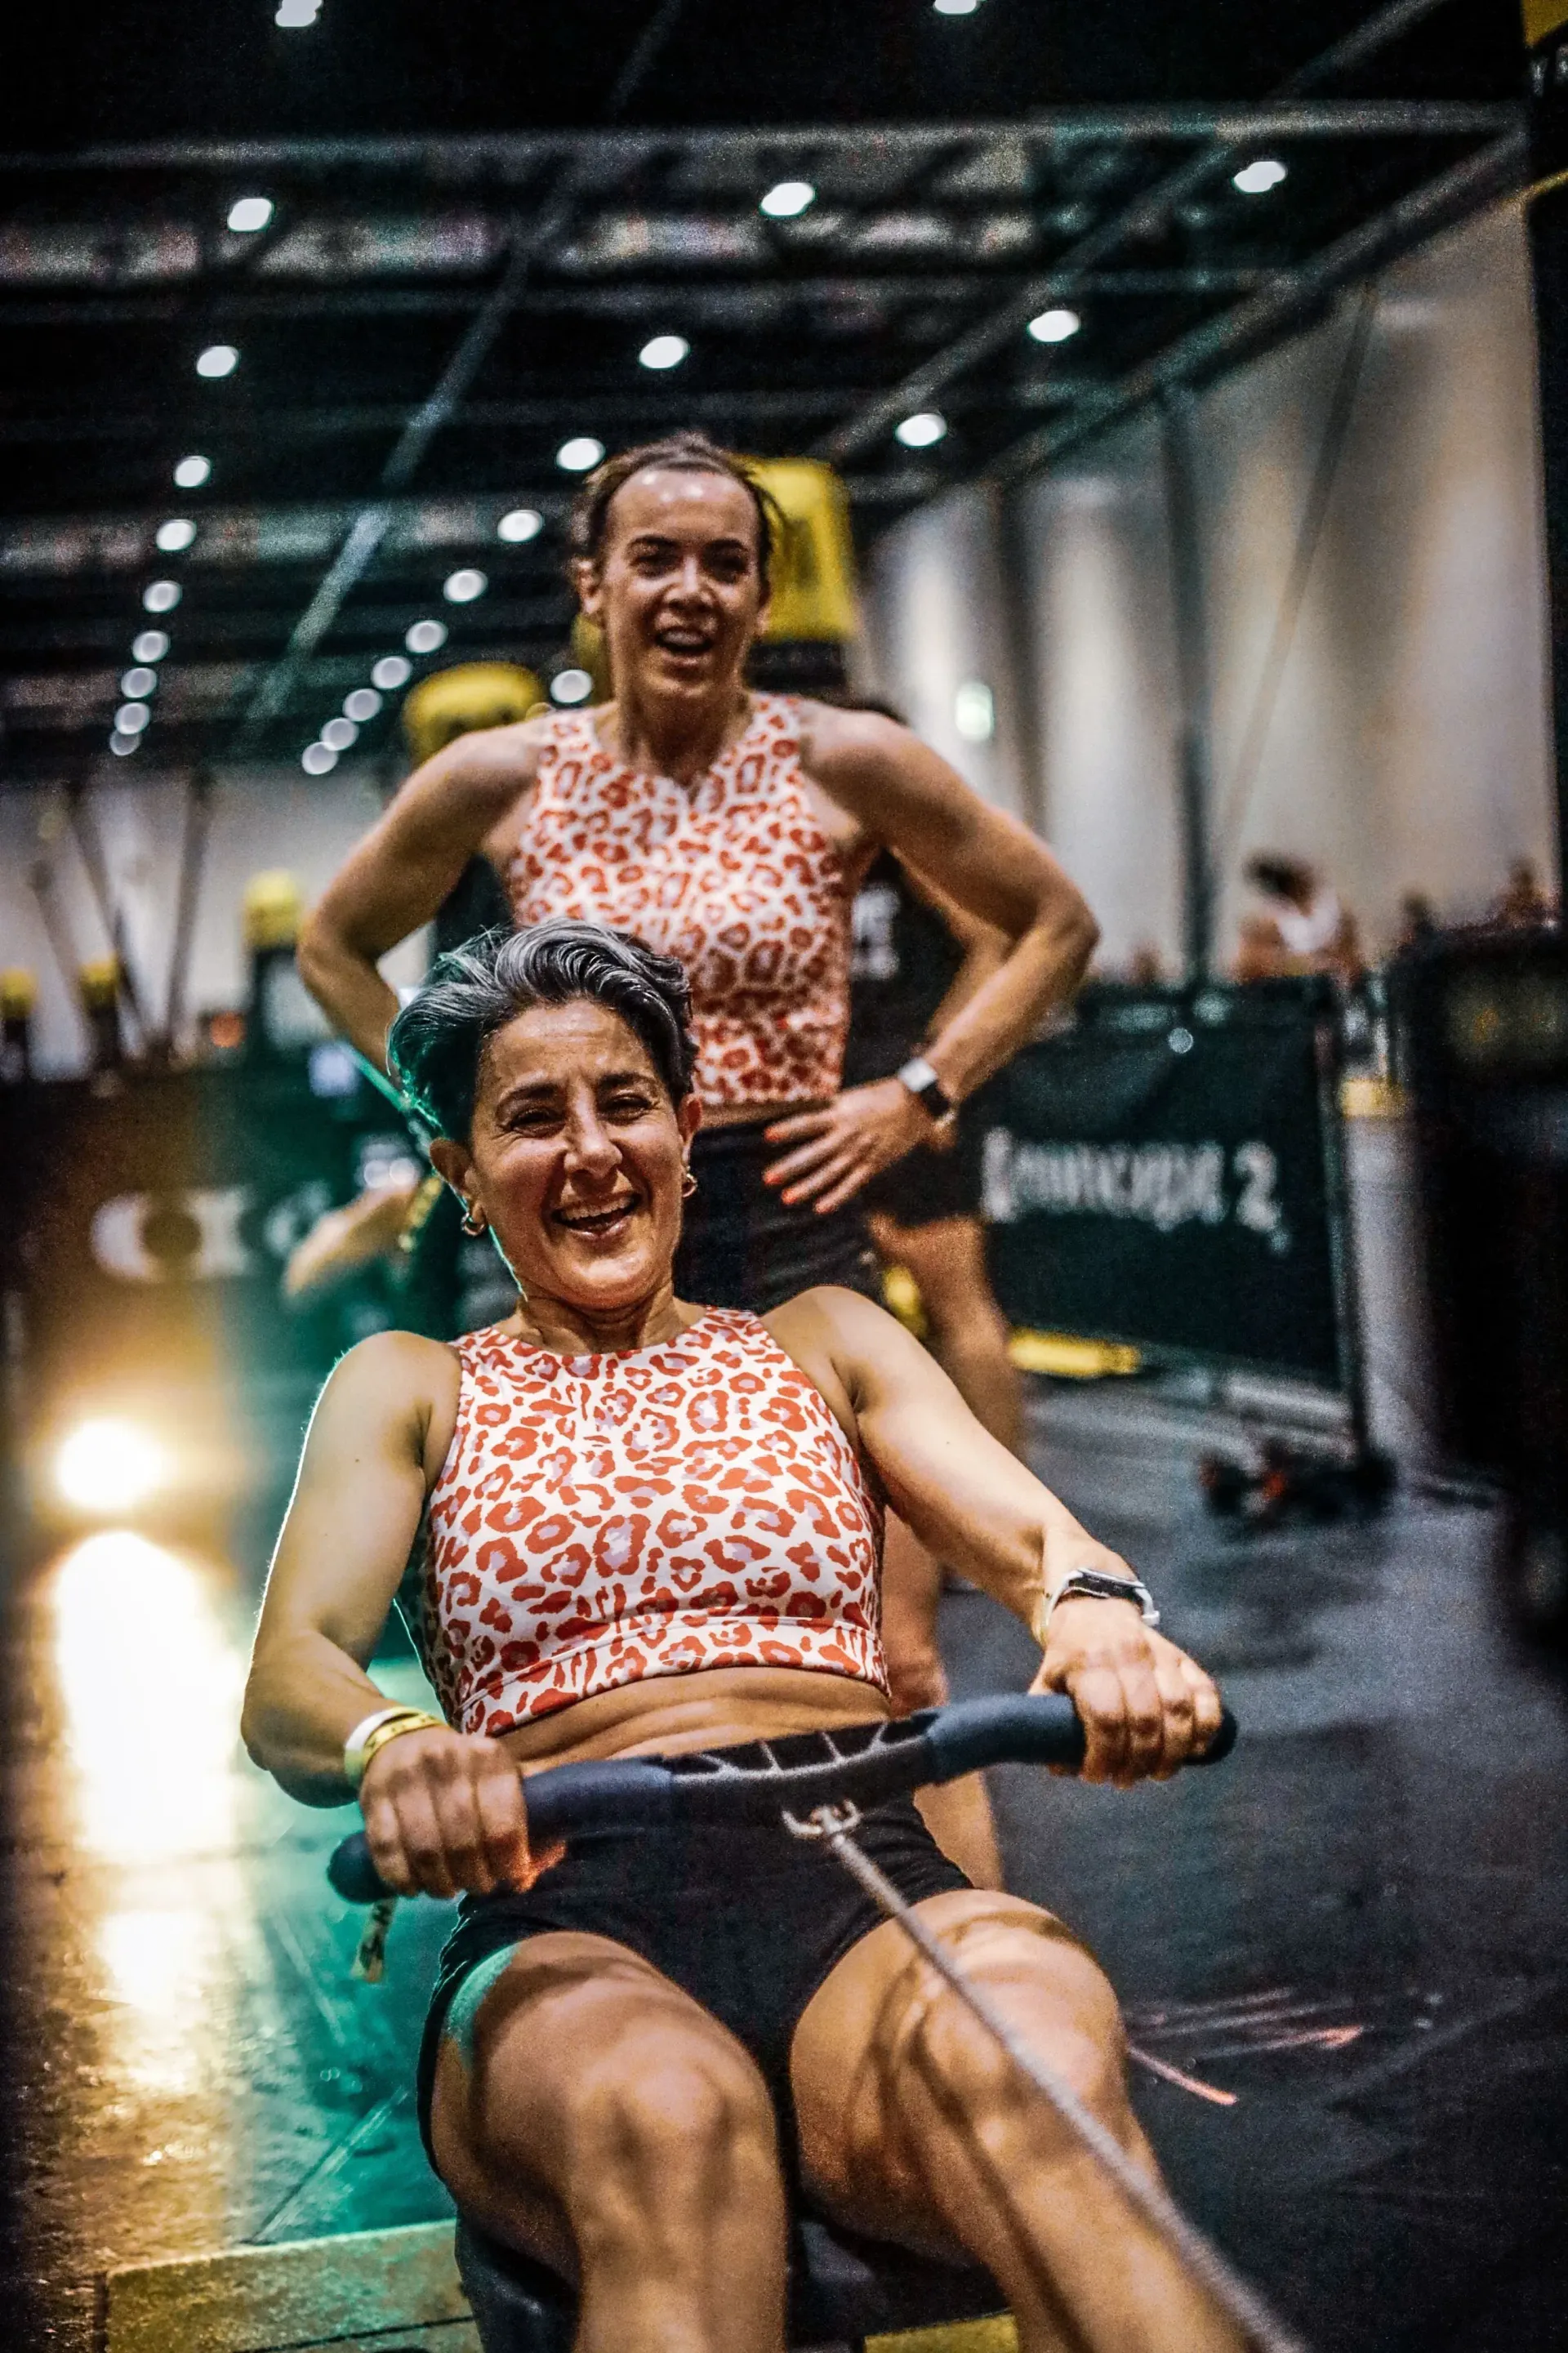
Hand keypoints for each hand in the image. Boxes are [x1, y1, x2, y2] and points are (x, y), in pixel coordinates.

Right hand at [359, 1726, 554, 1897]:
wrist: (397, 1741)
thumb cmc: (461, 1771)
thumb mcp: (498, 1776)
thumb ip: (527, 1813)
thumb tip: (543, 1861)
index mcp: (488, 1756)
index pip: (504, 1821)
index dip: (511, 1861)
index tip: (513, 1879)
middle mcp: (447, 1760)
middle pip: (464, 1841)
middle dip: (476, 1877)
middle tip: (479, 1886)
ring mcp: (405, 1777)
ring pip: (425, 1849)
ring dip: (440, 1883)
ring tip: (448, 1889)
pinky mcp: (372, 1796)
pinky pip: (386, 1850)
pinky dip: (401, 1878)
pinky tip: (413, 1887)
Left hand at [763, 1080, 937, 1211]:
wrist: (918, 1103)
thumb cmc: (881, 1095)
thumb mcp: (852, 1097)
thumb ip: (829, 1108)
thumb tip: (804, 1112)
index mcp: (841, 1113)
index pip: (809, 1122)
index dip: (789, 1128)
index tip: (767, 1135)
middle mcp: (848, 1135)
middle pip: (814, 1153)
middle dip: (790, 1167)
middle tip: (768, 1178)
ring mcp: (861, 1152)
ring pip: (830, 1173)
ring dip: (807, 1186)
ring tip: (787, 1198)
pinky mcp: (874, 1164)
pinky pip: (853, 1184)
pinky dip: (837, 1196)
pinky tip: (820, 1208)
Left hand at [1030, 1599, 1222, 1787]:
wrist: (1095, 1609)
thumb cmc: (1069, 1655)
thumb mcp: (1047, 1680)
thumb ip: (1047, 1722)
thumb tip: (1060, 1769)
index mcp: (1090, 1663)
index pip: (1106, 1717)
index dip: (1104, 1755)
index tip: (1096, 1775)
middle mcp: (1129, 1657)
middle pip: (1145, 1719)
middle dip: (1138, 1761)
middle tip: (1126, 1780)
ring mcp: (1162, 1655)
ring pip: (1178, 1709)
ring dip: (1172, 1752)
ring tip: (1158, 1773)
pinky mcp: (1183, 1658)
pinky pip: (1206, 1693)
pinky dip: (1205, 1727)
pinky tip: (1193, 1751)